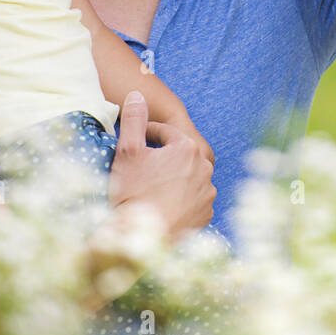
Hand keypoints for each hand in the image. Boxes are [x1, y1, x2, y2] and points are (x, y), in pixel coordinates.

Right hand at [107, 91, 215, 238]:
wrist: (140, 239)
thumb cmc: (132, 193)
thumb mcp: (127, 151)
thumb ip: (134, 120)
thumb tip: (137, 95)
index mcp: (187, 148)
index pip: (164, 132)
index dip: (146, 134)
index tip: (134, 141)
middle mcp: (204, 168)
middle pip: (179, 153)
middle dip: (162, 155)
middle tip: (141, 165)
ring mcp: (207, 192)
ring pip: (188, 176)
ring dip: (174, 176)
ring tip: (152, 186)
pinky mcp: (206, 214)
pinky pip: (193, 198)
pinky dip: (181, 197)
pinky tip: (163, 203)